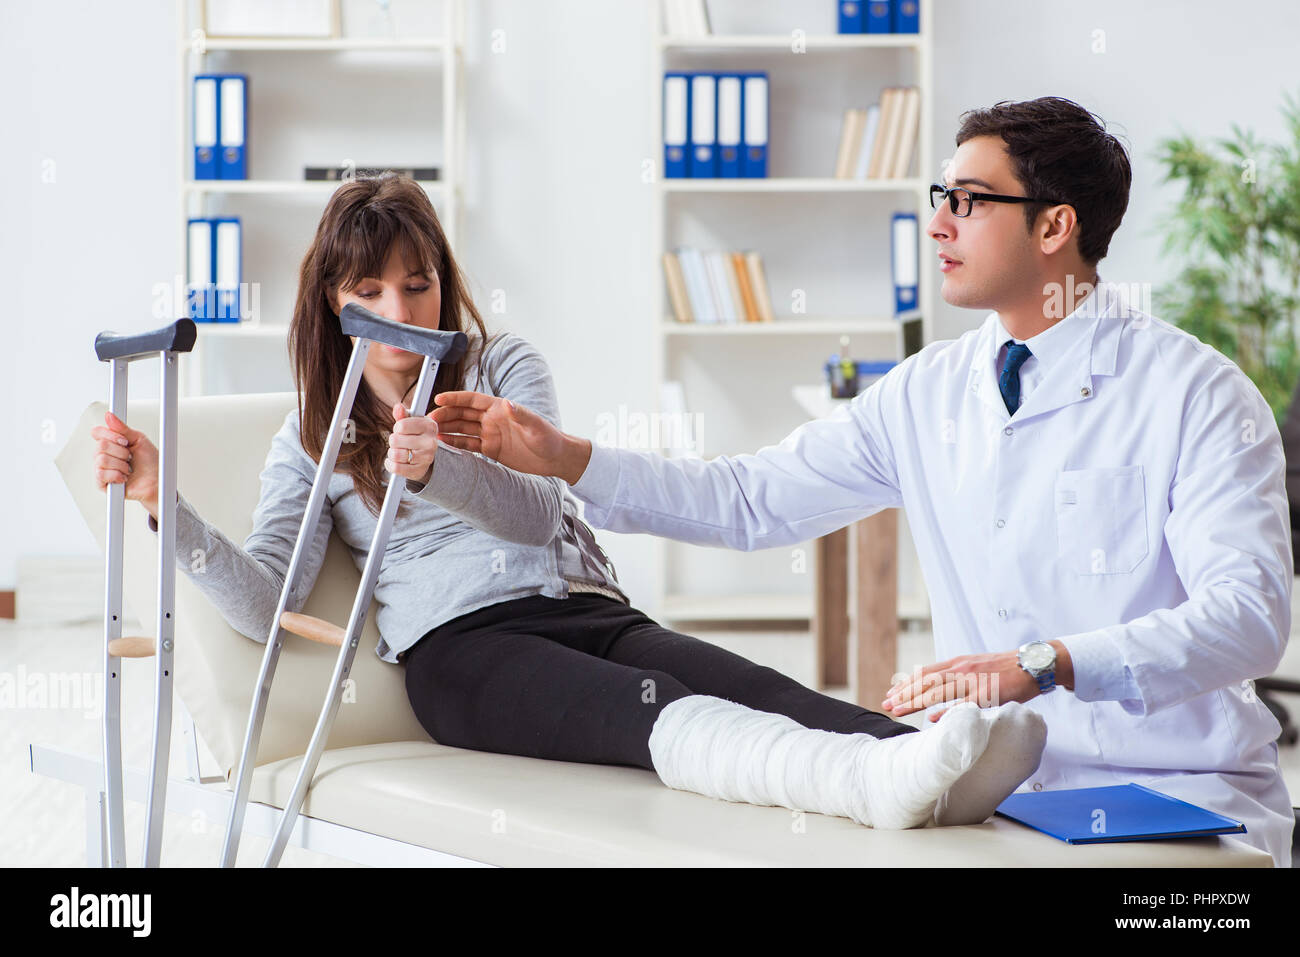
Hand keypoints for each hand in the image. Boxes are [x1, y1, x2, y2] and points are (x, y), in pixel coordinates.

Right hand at [91, 412, 160, 512]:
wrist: (157, 482)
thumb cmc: (150, 463)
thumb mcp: (139, 440)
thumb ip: (123, 428)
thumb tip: (109, 415)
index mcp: (111, 443)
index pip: (97, 432)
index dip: (110, 435)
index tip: (125, 441)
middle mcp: (104, 455)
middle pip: (101, 445)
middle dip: (121, 452)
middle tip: (130, 458)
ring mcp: (102, 469)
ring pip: (101, 460)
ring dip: (121, 465)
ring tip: (128, 469)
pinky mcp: (102, 483)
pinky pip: (101, 474)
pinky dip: (117, 475)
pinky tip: (124, 477)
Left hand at [385, 402, 438, 484]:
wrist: (426, 458)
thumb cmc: (416, 436)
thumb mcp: (411, 423)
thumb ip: (403, 415)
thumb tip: (398, 407)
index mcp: (430, 426)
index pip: (401, 426)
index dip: (397, 428)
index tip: (402, 431)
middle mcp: (431, 442)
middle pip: (395, 440)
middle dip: (394, 441)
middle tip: (401, 442)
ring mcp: (426, 458)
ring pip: (395, 454)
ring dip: (392, 453)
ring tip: (399, 451)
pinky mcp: (418, 471)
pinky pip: (395, 468)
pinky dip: (390, 464)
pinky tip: (395, 461)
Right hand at [431, 391, 584, 481]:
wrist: (555, 458)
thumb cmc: (549, 438)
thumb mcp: (535, 426)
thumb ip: (521, 415)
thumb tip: (507, 403)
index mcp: (500, 408)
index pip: (472, 399)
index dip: (455, 398)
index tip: (439, 398)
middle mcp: (492, 419)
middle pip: (463, 414)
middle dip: (445, 415)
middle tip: (429, 420)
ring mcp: (491, 434)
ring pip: (462, 429)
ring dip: (447, 429)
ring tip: (430, 432)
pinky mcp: (491, 449)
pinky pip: (469, 444)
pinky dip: (456, 444)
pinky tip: (443, 445)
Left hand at [880, 650, 1043, 721]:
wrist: (1032, 664)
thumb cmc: (1004, 669)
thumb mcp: (975, 666)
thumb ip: (957, 677)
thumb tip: (938, 690)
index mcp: (958, 663)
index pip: (925, 674)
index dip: (906, 684)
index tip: (890, 694)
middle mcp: (962, 669)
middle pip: (926, 682)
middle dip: (904, 694)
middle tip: (886, 705)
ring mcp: (974, 681)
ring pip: (938, 692)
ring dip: (915, 702)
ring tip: (898, 710)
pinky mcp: (988, 693)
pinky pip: (963, 704)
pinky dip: (946, 711)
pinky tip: (932, 719)